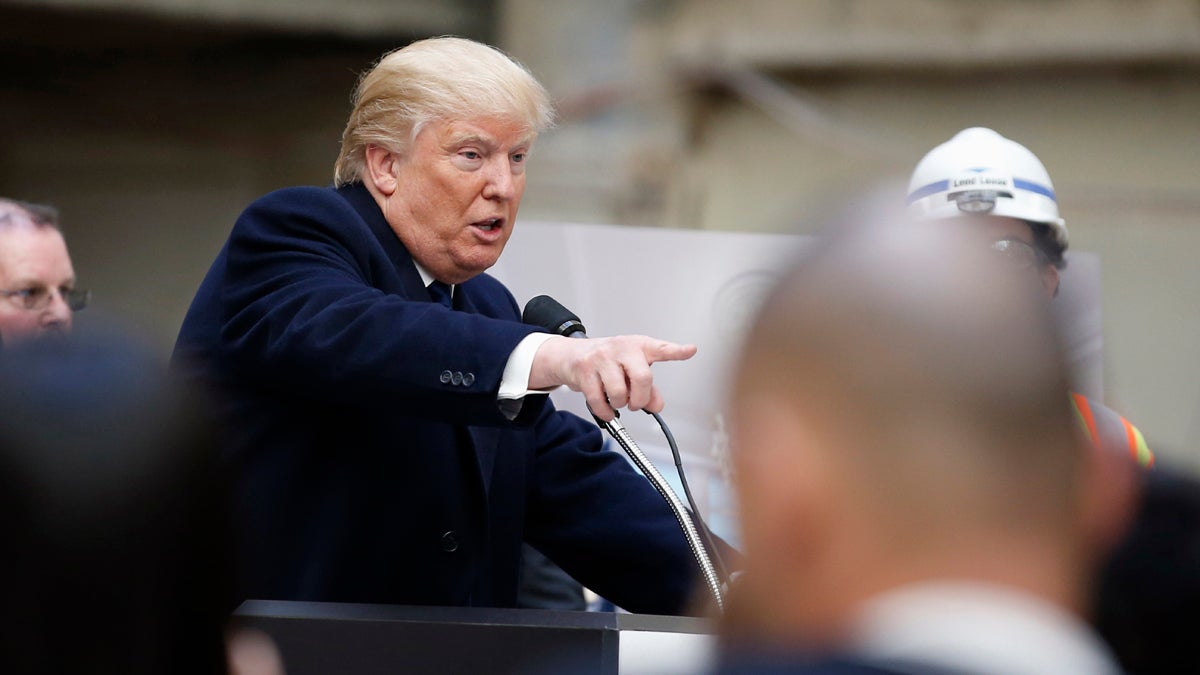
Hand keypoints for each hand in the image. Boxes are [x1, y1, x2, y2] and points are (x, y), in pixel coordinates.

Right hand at [529, 335, 697, 420]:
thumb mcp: (631, 368)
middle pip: (642, 378)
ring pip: (619, 393)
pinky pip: (599, 401)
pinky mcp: (584, 371)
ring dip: (620, 404)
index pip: (661, 349)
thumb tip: (656, 405)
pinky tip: (607, 409)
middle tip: (635, 402)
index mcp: (638, 346)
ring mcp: (601, 359)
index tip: (691, 350)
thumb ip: (648, 388)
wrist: (570, 354)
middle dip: (641, 398)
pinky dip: (605, 412)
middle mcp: (621, 348)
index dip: (676, 351)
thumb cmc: (607, 360)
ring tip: (617, 399)